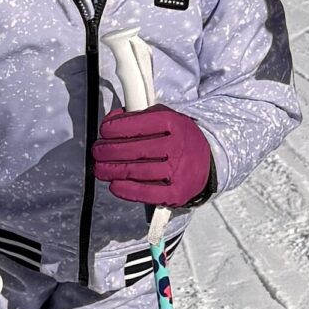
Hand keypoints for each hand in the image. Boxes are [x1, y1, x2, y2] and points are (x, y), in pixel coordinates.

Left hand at [91, 105, 213, 207]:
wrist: (210, 163)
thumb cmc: (180, 139)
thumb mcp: (167, 119)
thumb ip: (140, 116)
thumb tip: (112, 120)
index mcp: (174, 123)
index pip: (136, 124)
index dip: (113, 128)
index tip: (104, 131)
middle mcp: (177, 146)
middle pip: (132, 149)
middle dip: (107, 150)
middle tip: (98, 152)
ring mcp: (178, 171)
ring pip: (135, 171)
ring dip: (110, 171)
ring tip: (100, 169)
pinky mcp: (176, 193)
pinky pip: (145, 193)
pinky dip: (126, 190)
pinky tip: (114, 185)